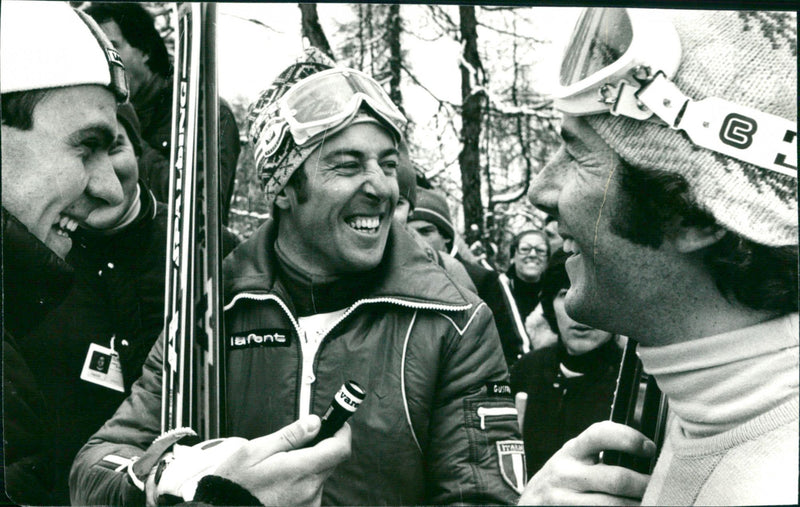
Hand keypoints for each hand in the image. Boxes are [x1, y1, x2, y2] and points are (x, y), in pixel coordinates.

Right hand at [213, 414, 351, 505]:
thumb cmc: (234, 485)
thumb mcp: (255, 451)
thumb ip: (290, 436)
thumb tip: (314, 422)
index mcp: (300, 471)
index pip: (339, 449)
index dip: (342, 432)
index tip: (337, 423)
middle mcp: (310, 490)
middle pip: (331, 461)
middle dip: (320, 447)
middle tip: (297, 444)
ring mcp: (308, 504)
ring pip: (320, 475)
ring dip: (308, 466)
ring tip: (280, 467)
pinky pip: (311, 490)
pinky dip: (302, 481)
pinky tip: (281, 482)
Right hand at [518, 421, 654, 505]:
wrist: (530, 503)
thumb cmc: (561, 477)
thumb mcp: (573, 457)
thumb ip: (598, 450)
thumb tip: (643, 450)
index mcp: (572, 451)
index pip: (600, 434)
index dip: (629, 438)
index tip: (649, 448)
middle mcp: (567, 473)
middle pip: (616, 478)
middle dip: (645, 483)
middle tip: (659, 485)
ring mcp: (565, 499)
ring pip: (615, 505)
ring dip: (639, 504)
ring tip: (650, 501)